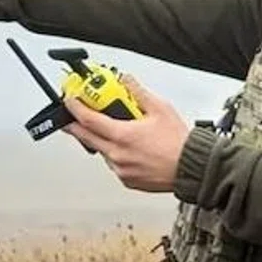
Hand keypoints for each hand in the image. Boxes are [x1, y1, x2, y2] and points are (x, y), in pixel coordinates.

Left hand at [62, 74, 189, 192]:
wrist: (192, 168)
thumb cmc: (179, 144)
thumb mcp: (160, 109)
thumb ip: (138, 92)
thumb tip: (127, 80)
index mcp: (122, 136)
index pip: (89, 119)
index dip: (75, 108)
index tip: (70, 100)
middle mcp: (118, 155)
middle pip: (86, 137)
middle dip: (75, 125)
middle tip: (70, 117)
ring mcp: (121, 169)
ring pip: (102, 151)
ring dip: (100, 139)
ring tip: (111, 130)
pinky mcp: (127, 180)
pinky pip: (114, 164)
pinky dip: (115, 154)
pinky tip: (126, 147)